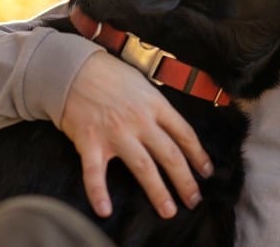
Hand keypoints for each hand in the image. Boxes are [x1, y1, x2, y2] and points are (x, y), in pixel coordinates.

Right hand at [60, 50, 213, 218]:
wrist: (73, 68)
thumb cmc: (110, 74)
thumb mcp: (143, 83)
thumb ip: (157, 106)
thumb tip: (172, 127)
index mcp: (155, 105)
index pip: (184, 134)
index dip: (198, 155)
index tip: (206, 172)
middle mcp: (140, 121)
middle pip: (169, 155)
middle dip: (185, 180)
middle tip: (194, 200)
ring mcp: (115, 133)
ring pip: (143, 167)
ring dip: (158, 191)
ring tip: (168, 210)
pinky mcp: (90, 142)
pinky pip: (95, 173)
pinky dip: (98, 192)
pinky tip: (105, 210)